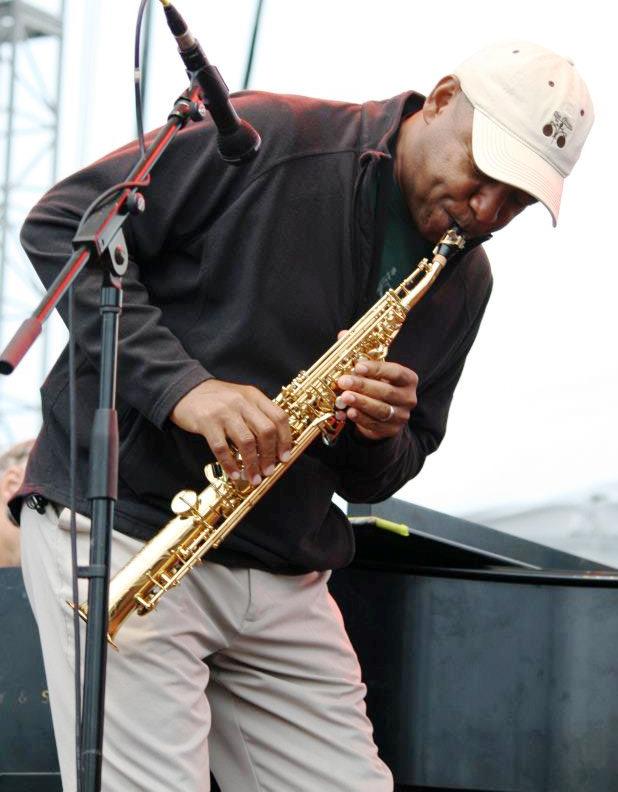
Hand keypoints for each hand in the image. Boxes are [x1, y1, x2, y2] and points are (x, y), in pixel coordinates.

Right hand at [169, 379, 291, 484]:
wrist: (184, 390)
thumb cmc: (216, 399)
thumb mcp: (240, 399)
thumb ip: (256, 415)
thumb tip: (273, 446)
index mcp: (254, 396)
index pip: (279, 417)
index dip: (285, 439)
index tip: (285, 457)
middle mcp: (241, 402)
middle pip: (266, 430)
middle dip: (270, 455)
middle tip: (269, 471)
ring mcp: (224, 411)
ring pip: (247, 442)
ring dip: (252, 464)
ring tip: (253, 478)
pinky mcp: (206, 422)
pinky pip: (222, 448)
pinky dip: (230, 465)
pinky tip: (234, 474)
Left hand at [335, 359, 417, 440]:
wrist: (385, 412)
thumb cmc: (379, 387)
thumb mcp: (377, 377)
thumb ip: (367, 373)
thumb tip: (352, 371)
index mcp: (409, 380)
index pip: (396, 373)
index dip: (376, 369)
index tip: (358, 366)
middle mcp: (409, 398)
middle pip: (387, 392)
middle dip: (363, 386)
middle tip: (344, 382)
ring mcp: (402, 416)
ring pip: (381, 409)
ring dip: (361, 402)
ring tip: (344, 396)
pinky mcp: (392, 430)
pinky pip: (375, 424)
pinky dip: (361, 418)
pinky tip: (349, 412)